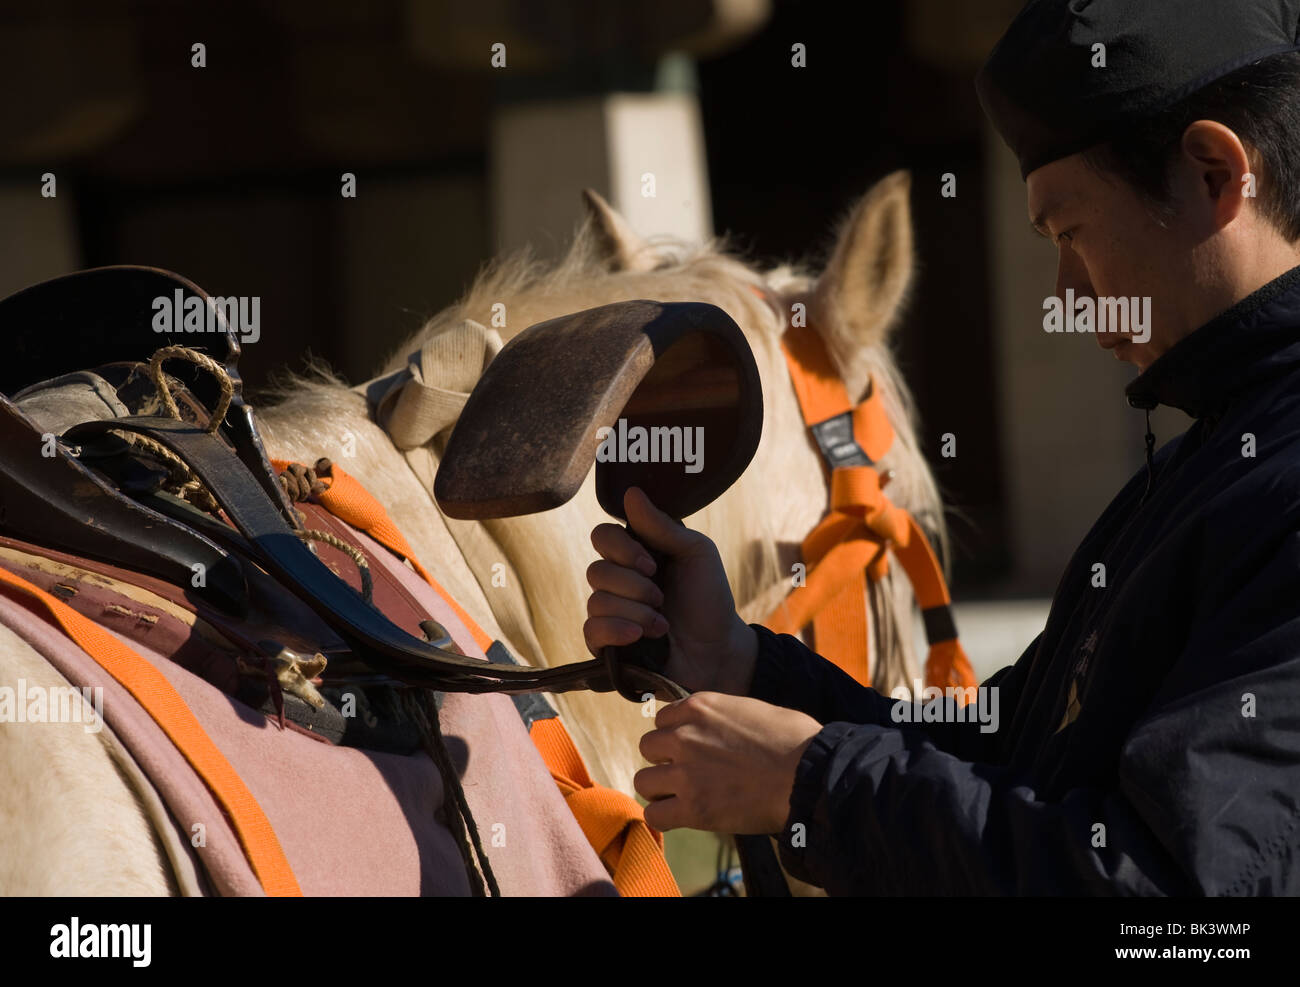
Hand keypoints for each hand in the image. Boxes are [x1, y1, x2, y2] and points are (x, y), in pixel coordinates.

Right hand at [583, 486, 757, 694]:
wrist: (719, 650)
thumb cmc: (710, 599)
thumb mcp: (696, 553)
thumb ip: (663, 526)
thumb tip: (631, 493)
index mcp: (636, 555)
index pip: (602, 536)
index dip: (620, 548)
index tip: (651, 563)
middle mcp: (618, 581)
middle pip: (596, 570)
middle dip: (634, 585)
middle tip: (662, 596)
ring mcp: (611, 614)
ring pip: (596, 601)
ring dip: (635, 611)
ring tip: (662, 624)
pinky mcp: (607, 646)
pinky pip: (590, 630)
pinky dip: (616, 630)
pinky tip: (640, 635)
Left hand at [634, 692, 821, 833]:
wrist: (809, 775)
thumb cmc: (794, 740)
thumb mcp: (750, 709)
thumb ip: (720, 717)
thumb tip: (714, 729)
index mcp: (699, 706)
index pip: (662, 719)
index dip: (675, 735)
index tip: (691, 749)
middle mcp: (684, 735)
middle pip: (648, 747)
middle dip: (665, 760)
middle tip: (688, 773)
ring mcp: (685, 773)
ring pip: (643, 781)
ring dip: (660, 789)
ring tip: (682, 796)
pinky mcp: (693, 808)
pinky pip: (654, 816)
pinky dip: (664, 818)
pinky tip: (680, 817)